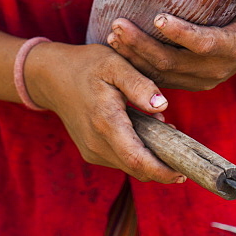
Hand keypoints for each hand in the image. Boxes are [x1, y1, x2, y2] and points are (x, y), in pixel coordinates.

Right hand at [23, 40, 186, 184]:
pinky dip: (135, 153)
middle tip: (182, 152)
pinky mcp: (89, 151)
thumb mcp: (115, 63)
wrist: (52, 76)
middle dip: (162, 166)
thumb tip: (162, 106)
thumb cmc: (87, 65)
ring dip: (149, 158)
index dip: (162, 171)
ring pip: (128, 165)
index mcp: (106, 121)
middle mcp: (96, 143)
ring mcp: (91, 150)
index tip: (183, 172)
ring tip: (165, 135)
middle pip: (136, 168)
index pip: (138, 160)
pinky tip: (144, 133)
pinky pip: (119, 160)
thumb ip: (139, 84)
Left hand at [105, 0, 235, 90]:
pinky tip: (116, 48)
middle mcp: (214, 68)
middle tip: (118, 24)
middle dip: (143, 46)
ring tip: (111, 35)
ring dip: (133, 57)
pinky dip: (135, 66)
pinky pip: (157, 78)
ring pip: (160, 73)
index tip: (158, 18)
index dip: (181, 34)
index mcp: (233, 46)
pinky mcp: (186, 82)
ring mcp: (199, 79)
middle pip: (173, 62)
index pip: (205, 44)